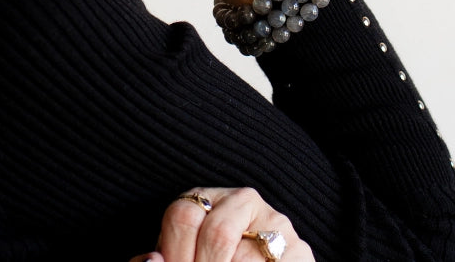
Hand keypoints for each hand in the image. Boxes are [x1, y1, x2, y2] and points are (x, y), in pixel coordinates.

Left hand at [127, 187, 313, 261]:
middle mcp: (244, 201)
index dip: (174, 252)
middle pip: (216, 235)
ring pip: (244, 258)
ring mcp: (276, 225)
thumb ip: (165, 257)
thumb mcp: (183, 257)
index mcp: (207, 199)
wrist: (250, 259)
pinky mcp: (301, 252)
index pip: (183, 214)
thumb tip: (152, 260)